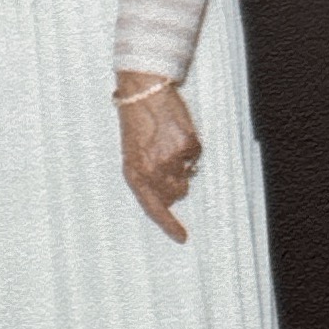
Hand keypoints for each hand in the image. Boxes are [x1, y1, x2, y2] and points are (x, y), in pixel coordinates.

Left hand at [116, 77, 200, 243]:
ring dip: (182, 166)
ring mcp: (171, 159)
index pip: (152, 207)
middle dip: (174, 183)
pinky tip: (176, 132)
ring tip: (167, 143)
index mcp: (134, 172)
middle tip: (164, 159)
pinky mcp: (187, 146)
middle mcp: (152, 170)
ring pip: (187, 177)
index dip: (168, 225)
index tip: (182, 237)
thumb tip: (170, 194)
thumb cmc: (136, 121)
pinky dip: (190, 147)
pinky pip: (196, 156)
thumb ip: (146, 174)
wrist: (142, 90)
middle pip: (175, 194)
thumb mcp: (132, 152)